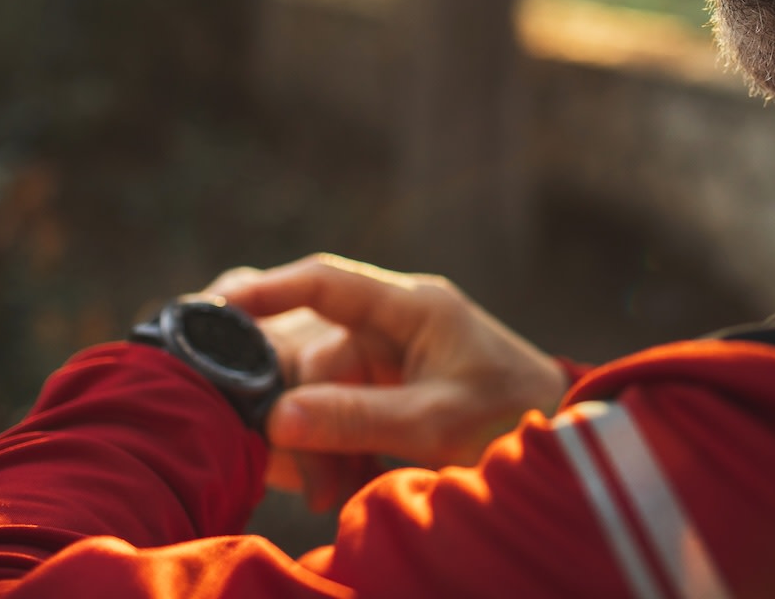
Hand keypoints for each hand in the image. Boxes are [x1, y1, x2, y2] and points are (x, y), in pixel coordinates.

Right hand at [209, 255, 567, 502]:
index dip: (268, 290)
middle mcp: (389, 325)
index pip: (326, 281)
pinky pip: (327, 415)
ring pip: (312, 393)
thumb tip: (277, 419)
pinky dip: (326, 455)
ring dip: (313, 447)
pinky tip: (333, 489)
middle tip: (308, 481)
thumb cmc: (510, 416)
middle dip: (297, 419)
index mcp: (412, 307)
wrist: (557, 444)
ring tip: (330, 493)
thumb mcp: (437, 422)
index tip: (216, 309)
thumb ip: (359, 418)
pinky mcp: (378, 394)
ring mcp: (382, 360)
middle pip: (307, 355)